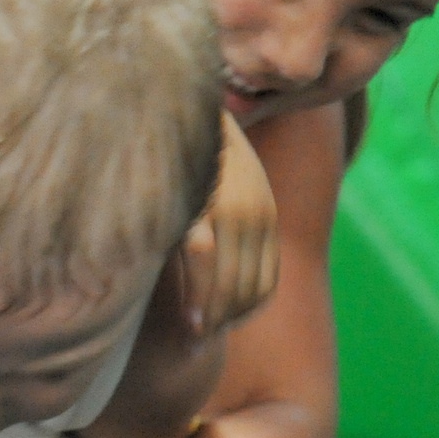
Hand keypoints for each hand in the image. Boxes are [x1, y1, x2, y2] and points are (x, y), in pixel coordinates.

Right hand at [180, 115, 277, 334]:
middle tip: (197, 345)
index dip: (238, 315)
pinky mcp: (200, 200)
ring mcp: (229, 206)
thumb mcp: (217, 182)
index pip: (261, 285)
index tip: (213, 332)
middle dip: (222, 322)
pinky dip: (196, 295)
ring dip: (210, 317)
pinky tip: (184, 318)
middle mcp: (254, 212)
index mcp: (262, 211)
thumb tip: (203, 263)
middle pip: (245, 290)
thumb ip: (220, 221)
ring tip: (191, 338)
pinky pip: (202, 260)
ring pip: (225, 283)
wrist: (176, 93)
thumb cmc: (187, 144)